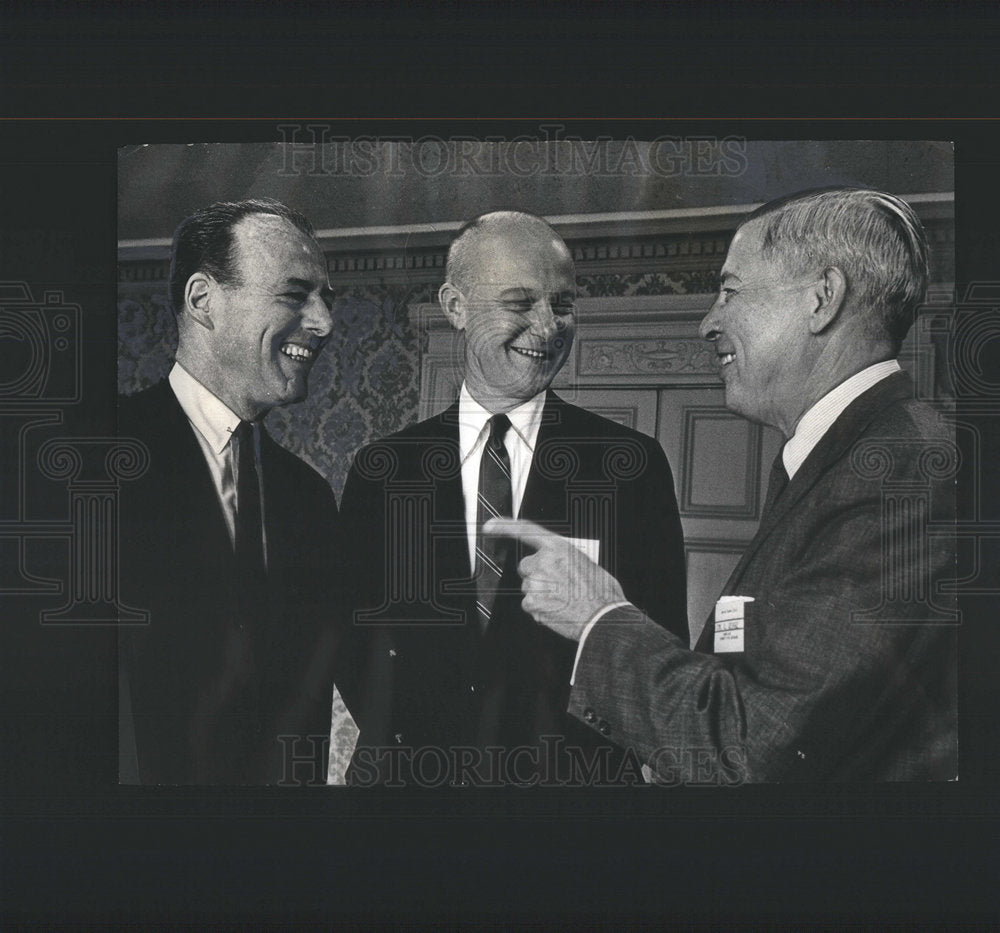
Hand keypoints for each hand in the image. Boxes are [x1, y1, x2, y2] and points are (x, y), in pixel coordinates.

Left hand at [482, 518, 625, 641]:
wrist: (602, 618)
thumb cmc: (601, 593)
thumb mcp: (587, 564)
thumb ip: (566, 559)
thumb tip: (560, 565)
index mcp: (558, 548)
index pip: (525, 530)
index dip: (504, 526)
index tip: (490, 527)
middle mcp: (543, 563)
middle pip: (526, 567)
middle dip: (537, 575)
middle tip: (558, 586)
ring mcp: (535, 583)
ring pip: (529, 588)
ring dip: (541, 593)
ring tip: (563, 600)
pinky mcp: (532, 603)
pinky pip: (530, 604)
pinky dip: (540, 608)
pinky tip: (558, 609)